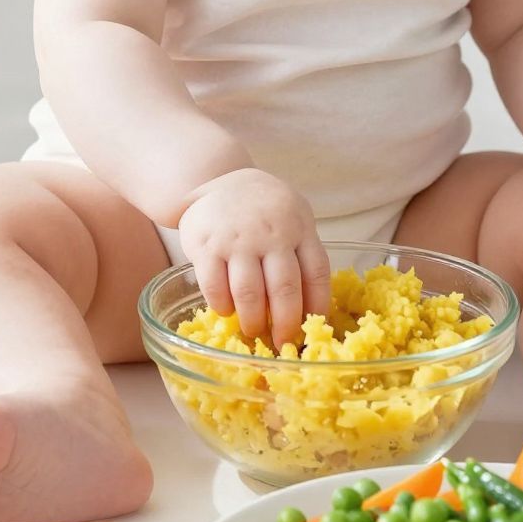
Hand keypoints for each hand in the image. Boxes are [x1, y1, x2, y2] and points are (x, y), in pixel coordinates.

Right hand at [178, 169, 330, 347]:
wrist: (218, 178)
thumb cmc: (263, 208)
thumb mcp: (293, 217)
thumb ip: (301, 253)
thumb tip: (310, 309)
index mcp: (299, 229)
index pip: (316, 274)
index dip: (316, 307)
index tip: (311, 329)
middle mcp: (271, 234)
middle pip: (284, 289)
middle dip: (285, 325)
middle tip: (281, 343)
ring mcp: (238, 239)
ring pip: (249, 293)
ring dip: (253, 320)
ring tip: (254, 330)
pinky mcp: (206, 244)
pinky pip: (215, 286)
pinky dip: (222, 306)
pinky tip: (226, 311)